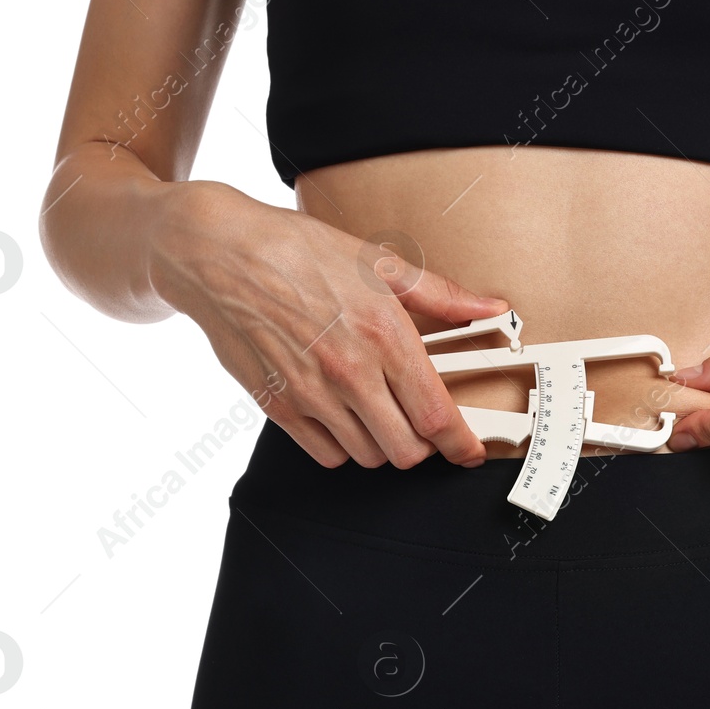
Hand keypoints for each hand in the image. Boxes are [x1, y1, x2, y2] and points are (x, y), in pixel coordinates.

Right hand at [146, 181, 509, 469]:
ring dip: (382, 443)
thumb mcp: (378, 262)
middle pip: (406, 450)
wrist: (218, 254)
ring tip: (378, 411)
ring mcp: (311, 393)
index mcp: (383, 334)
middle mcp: (350, 371)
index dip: (462, 444)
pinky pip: (326, 455)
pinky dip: (342, 446)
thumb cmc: (296, 251)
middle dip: (422, 443)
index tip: (469, 450)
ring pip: (368, 457)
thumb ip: (442, 296)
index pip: (436, 416)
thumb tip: (491, 308)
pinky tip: (342, 415)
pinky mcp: (278, 406)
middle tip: (419, 423)